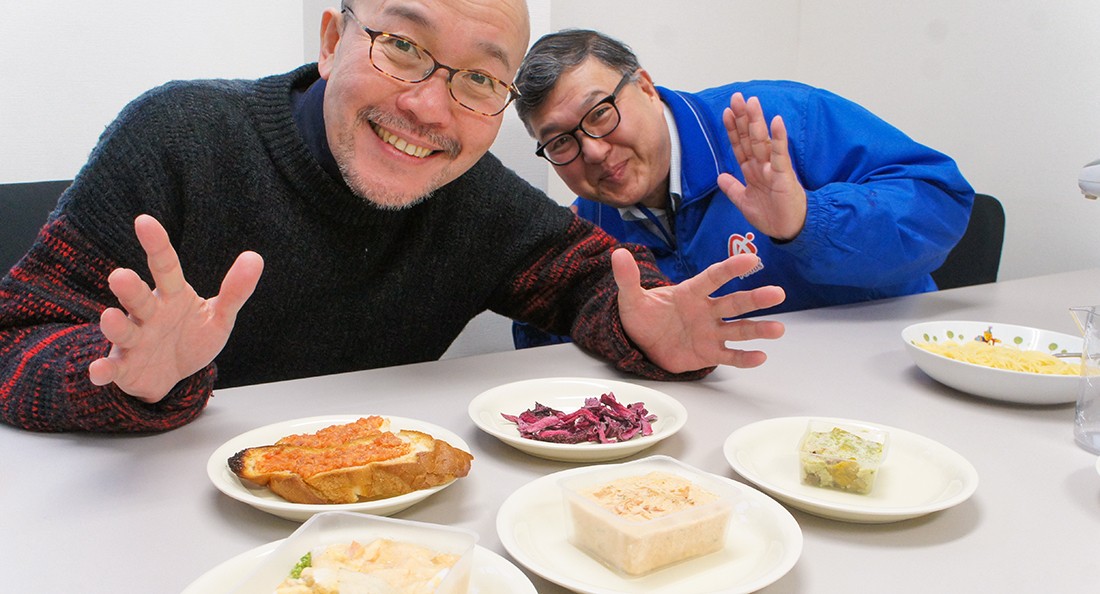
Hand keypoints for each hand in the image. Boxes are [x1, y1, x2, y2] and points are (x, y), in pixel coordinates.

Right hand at [88, 215, 263, 401]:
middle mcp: (148, 314)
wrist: (172, 376)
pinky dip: (103, 370)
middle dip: (130, 288)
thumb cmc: (192, 337)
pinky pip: (112, 368)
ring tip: (110, 317)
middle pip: (138, 298)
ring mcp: (133, 340)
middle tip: (120, 276)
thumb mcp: (219, 317)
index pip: (165, 266)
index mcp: (172, 296)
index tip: (144, 221)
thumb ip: (235, 291)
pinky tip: (98, 371)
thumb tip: (255, 257)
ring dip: (115, 325)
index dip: (157, 245)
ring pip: (123, 330)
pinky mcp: (124, 368)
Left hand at [612, 249, 784, 371]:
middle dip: (755, 298)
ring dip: (758, 329)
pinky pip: (729, 356)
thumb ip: (628, 278)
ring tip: (778, 329)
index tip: (751, 258)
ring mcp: (710, 332)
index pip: (713, 277)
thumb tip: (618, 254)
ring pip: (738, 329)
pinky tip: (760, 357)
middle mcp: (706, 310)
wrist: (641, 343)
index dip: (731, 268)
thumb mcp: (630, 298)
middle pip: (733, 303)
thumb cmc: (642, 316)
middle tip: (777, 294)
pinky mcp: (709, 353)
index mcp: (690, 292)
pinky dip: (744, 359)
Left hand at [717, 93, 806, 240]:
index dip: (733, 129)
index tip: (726, 112)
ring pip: (762, 141)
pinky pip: (781, 154)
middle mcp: (762, 165)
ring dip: (757, 122)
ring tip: (752, 102)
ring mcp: (773, 168)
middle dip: (742, 118)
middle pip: (750, 137)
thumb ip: (732, 188)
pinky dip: (779, 138)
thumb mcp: (744, 202)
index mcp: (752, 171)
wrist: (789, 230)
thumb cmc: (771, 216)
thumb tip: (720, 177)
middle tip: (737, 97)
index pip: (740, 146)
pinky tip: (777, 122)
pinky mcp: (784, 175)